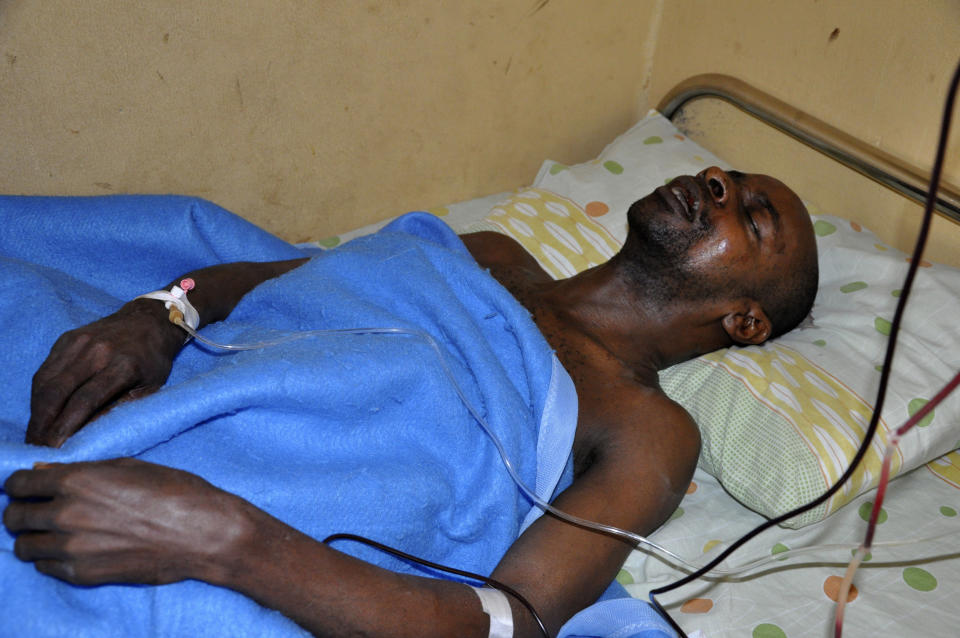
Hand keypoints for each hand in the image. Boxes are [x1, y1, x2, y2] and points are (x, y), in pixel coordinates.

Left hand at [3, 458, 253, 585]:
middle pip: (14, 516)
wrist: (202, 533)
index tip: (27, 487)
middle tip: (39, 509)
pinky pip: (45, 567)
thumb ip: (82, 470)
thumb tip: (44, 471)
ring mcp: (72, 548)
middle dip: (22, 510)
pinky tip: (73, 548)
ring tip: (55, 532)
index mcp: (77, 480)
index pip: (18, 483)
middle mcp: (66, 513)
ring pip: (24, 546)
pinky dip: (51, 558)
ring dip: (34, 537)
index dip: (19, 484)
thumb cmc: (175, 491)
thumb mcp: (130, 467)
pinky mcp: (82, 574)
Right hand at [26, 300, 185, 447]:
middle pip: (58, 391)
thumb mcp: (150, 388)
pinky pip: (46, 369)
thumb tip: (87, 433)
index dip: (66, 426)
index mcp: (124, 365)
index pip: (86, 400)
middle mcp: (98, 351)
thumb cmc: (153, 360)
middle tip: (37, 446)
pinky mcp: (67, 338)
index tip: (54, 448)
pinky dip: (39, 393)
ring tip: (35, 434)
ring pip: (46, 381)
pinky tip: (40, 411)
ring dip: (36, 411)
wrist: (149, 320)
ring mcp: (79, 342)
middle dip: (42, 423)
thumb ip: (121, 409)